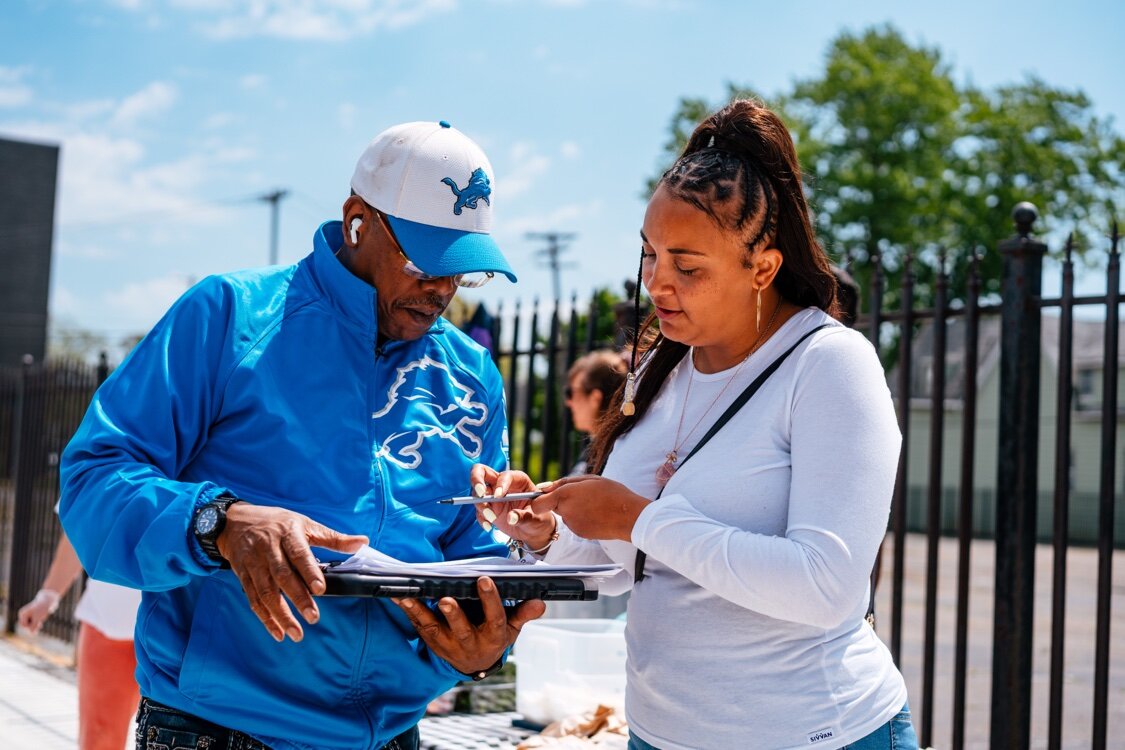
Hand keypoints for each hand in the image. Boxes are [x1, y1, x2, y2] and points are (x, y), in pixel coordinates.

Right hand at [18, 589, 60, 634]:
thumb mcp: (38, 619)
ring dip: (36, 624)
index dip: (31, 626)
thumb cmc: (42, 609)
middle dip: (33, 626)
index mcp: (22, 614)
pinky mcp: (33, 615)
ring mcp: (28, 615)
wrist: (49, 599)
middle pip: (26, 626)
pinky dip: (38, 623)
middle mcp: (23, 614)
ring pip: (31, 625)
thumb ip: (33, 627)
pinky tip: (40, 622)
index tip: (38, 623)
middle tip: (40, 624)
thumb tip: (32, 634)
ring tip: (40, 622)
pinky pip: (34, 623)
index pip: (24, 626)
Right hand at [217, 503, 368, 642]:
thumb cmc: (277, 523)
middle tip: (313, 617)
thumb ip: (333, 538)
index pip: (299, 554)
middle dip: (298, 598)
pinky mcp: (243, 577)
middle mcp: (268, 549)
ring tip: (296, 633)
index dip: (309, 572)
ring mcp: (254, 564)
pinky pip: (254, 600)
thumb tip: (362, 542)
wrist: (234, 522)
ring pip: (266, 592)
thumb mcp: (305, 524)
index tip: (320, 589)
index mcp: (287, 534)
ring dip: (281, 615)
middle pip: (282, 576)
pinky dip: (265, 618)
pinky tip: (278, 633)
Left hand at [393, 576, 545, 674]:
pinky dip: (409, 613)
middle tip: (446, 600)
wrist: (476, 665)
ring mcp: (450, 645)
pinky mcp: (434, 643)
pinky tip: (400, 598)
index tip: (484, 580)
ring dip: (421, 613)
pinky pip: (420, 628)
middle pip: (462, 630)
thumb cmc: (495, 638)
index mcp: (493, 636)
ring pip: (435, 629)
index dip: (490, 600)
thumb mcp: (513, 629)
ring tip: (410, 598)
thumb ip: (523, 614)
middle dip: (453, 615)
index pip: (494, 618)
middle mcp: (471, 642)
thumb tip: (540, 601)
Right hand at [468, 464, 555, 549]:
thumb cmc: (539, 518)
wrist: (534, 530)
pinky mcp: (488, 507)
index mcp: (519, 480)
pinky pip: (478, 510)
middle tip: (480, 493)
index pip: (506, 475)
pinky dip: (481, 518)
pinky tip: (488, 526)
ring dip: (480, 504)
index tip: (499, 496)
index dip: (501, 484)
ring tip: (491, 518)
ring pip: (477, 492)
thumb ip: (524, 517)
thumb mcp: (536, 518)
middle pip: (482, 471)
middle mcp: (503, 484)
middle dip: (477, 479)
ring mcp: (493, 495)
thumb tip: (511, 518)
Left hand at [530, 475, 649, 541]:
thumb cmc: (612, 493)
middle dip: (561, 500)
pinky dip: (581, 518)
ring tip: (592, 504)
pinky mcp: (580, 533)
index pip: (537, 503)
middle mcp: (566, 511)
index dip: (539, 499)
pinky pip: (574, 523)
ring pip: (565, 514)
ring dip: (573, 508)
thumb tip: (543, 488)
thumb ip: (563, 482)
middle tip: (581, 495)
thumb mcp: (589, 479)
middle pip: (553, 506)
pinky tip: (595, 514)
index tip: (546, 495)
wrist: (629, 516)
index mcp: (566, 495)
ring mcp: (573, 524)